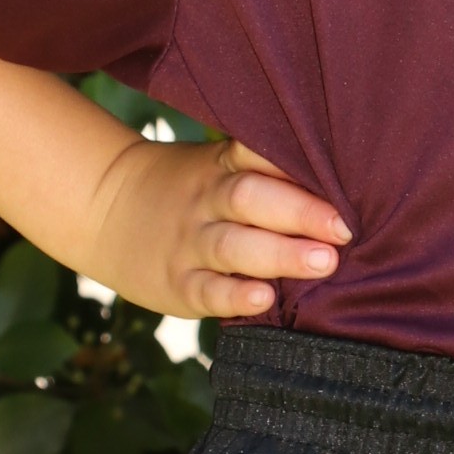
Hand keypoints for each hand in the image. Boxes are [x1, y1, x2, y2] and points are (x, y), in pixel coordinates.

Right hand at [81, 134, 347, 323]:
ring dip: (280, 254)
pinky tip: (263, 299)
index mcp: (223, 167)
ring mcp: (190, 243)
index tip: (344, 173)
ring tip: (324, 262)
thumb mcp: (218, 167)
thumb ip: (268, 170)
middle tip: (344, 227)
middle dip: (300, 212)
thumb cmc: (191, 191)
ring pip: (234, 246)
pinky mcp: (178, 284)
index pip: (258, 154)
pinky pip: (207, 291)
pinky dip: (234, 297)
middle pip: (252, 199)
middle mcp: (208, 201)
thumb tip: (348, 177)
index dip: (296, 163)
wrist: (105, 209)